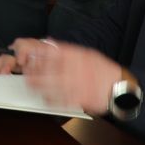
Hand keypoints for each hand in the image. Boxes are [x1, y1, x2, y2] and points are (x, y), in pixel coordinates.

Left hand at [0, 38, 128, 115]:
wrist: (118, 86)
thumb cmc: (101, 70)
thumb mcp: (85, 53)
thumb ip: (66, 49)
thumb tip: (49, 43)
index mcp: (70, 56)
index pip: (42, 53)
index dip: (30, 56)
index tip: (26, 58)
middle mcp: (68, 70)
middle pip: (37, 71)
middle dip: (29, 73)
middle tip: (29, 73)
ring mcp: (70, 86)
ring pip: (41, 87)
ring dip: (35, 86)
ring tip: (35, 85)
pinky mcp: (73, 100)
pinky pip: (52, 101)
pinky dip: (47, 99)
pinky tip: (48, 96)